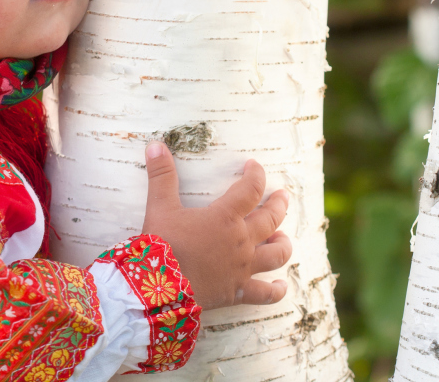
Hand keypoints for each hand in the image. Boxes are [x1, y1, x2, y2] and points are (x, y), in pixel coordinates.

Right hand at [140, 142, 291, 309]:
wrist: (160, 288)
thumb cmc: (161, 244)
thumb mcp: (159, 205)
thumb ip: (161, 175)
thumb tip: (156, 144)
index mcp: (225, 216)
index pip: (250, 189)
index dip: (256, 175)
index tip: (254, 166)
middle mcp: (240, 240)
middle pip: (270, 219)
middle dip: (278, 205)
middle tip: (282, 196)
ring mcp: (242, 267)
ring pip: (276, 254)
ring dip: (283, 244)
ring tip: (282, 237)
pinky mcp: (238, 291)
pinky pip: (265, 293)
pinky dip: (276, 290)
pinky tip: (281, 286)